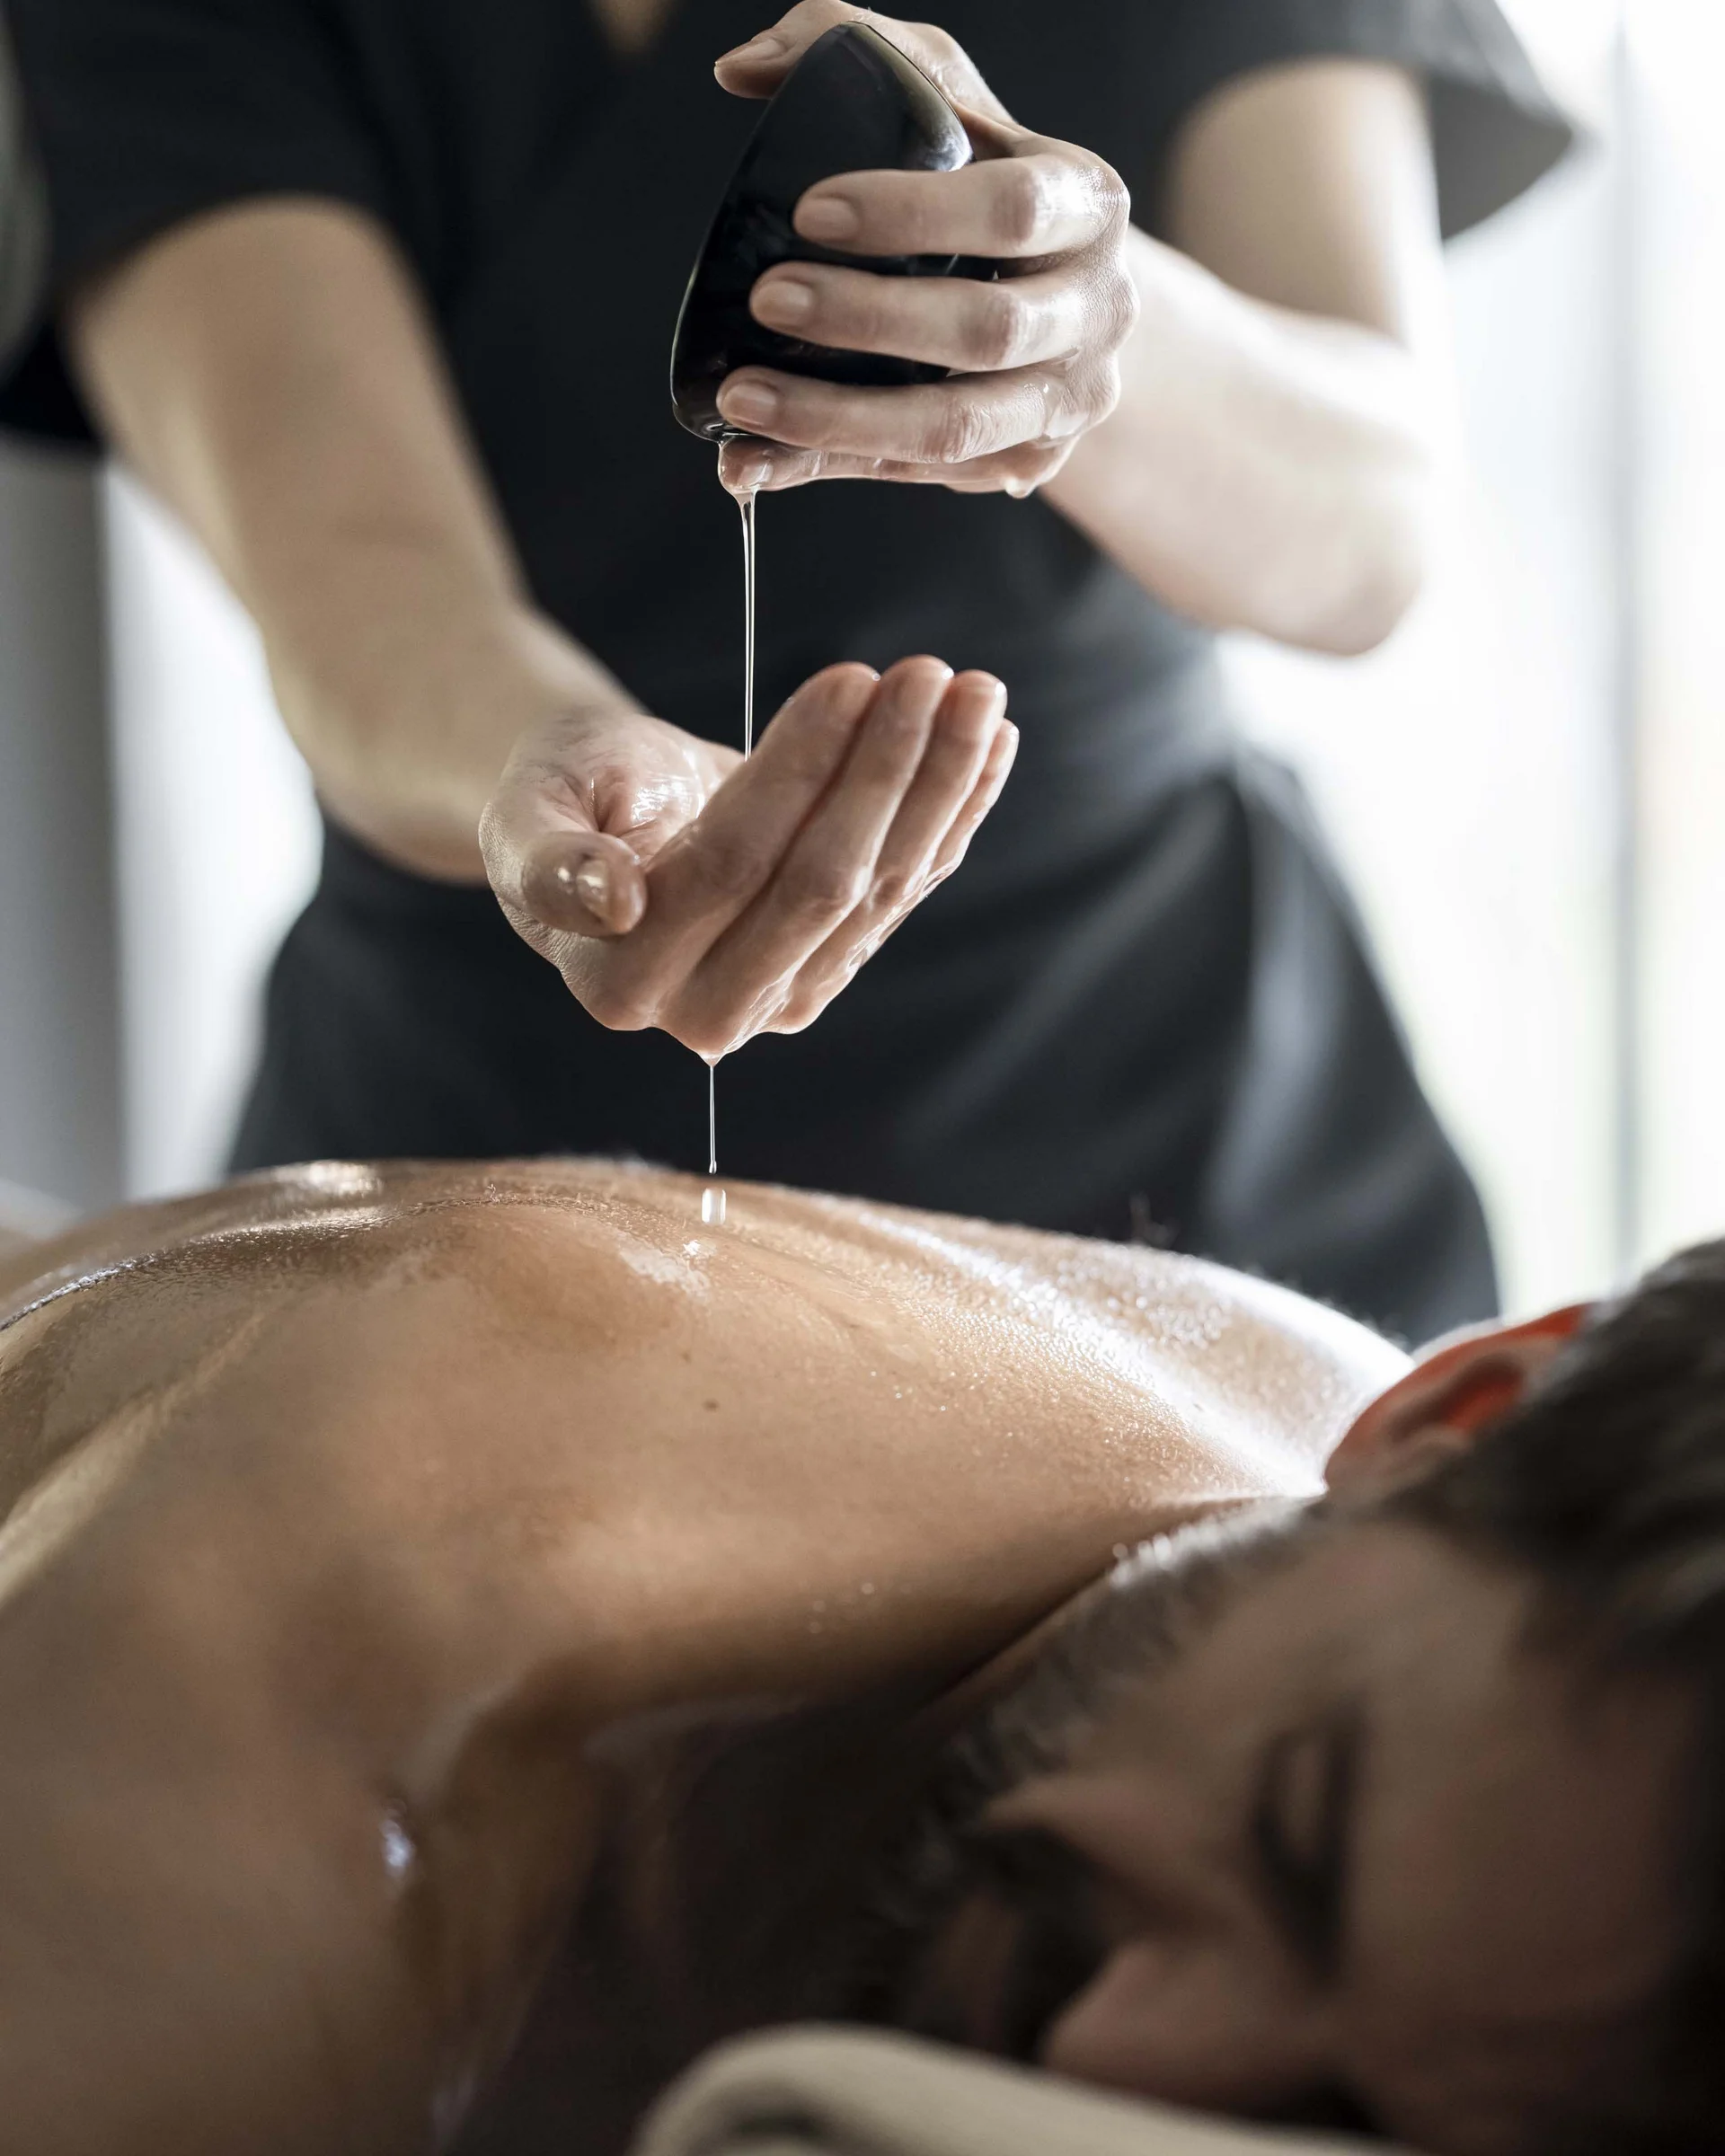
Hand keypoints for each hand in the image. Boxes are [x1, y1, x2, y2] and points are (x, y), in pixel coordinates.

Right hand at [480, 658, 1015, 1055]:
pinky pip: (907, 889)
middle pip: (821, 884)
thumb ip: (546, 858)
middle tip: (926, 672)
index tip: (848, 678)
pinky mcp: (831, 968)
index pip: (734, 865)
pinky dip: (954, 812)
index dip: (798, 772)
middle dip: (885, 773)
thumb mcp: (524, 810)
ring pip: (878, 888)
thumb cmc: (558, 798)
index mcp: (621, 980)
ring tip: (974, 690)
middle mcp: (706, 1012)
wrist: (599, 817)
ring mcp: (780, 999)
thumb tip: (611, 899)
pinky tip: (990, 743)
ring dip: (936, 785)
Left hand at [711, 2, 1136, 497]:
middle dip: (867, 319)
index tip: (810, 209)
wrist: (1073, 300)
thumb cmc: (989, 183)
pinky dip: (831, 467)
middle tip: (766, 297)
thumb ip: (857, 54)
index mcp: (1087, 207)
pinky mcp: (1026, 464)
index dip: (910, 214)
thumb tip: (740, 72)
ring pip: (955, 427)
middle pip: (986, 331)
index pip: (1010, 210)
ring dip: (838, 418)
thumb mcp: (948, 102)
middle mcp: (1098, 312)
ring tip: (740, 399)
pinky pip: (921, 477)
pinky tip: (752, 459)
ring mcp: (1067, 401)